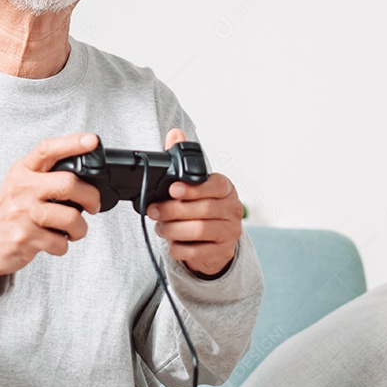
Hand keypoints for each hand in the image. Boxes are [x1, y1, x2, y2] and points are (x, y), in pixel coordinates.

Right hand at [0, 133, 101, 281]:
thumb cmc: (10, 212)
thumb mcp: (21, 184)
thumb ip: (47, 175)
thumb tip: (86, 177)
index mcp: (23, 171)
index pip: (47, 149)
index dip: (72, 143)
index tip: (92, 140)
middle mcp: (23, 189)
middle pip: (68, 183)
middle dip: (90, 197)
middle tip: (92, 205)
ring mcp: (23, 213)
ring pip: (70, 217)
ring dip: (80, 228)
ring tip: (75, 230)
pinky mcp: (25, 238)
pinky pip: (60, 242)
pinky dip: (64, 245)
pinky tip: (55, 241)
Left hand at [146, 129, 242, 275]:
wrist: (216, 241)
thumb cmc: (202, 208)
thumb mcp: (195, 185)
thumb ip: (184, 161)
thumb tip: (175, 134)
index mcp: (226, 188)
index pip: (216, 186)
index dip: (194, 188)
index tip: (172, 189)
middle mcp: (233, 209)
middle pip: (203, 209)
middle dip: (173, 210)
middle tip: (154, 211)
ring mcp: (230, 231)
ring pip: (199, 230)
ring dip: (173, 229)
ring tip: (160, 227)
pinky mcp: (223, 251)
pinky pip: (198, 251)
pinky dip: (179, 248)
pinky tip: (171, 243)